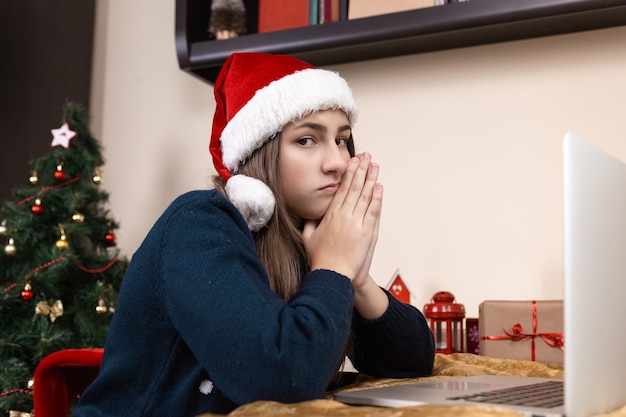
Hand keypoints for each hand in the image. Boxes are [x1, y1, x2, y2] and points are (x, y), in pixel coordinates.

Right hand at [302, 153, 382, 279]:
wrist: (332, 274)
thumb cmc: (320, 259)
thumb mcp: (308, 238)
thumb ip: (309, 223)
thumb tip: (308, 215)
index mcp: (330, 216)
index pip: (341, 189)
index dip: (348, 174)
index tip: (352, 162)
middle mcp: (343, 216)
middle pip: (353, 188)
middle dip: (360, 170)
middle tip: (366, 156)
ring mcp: (355, 223)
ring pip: (364, 196)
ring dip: (370, 179)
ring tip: (374, 165)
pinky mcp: (366, 232)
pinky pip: (373, 210)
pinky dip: (376, 197)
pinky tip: (379, 186)